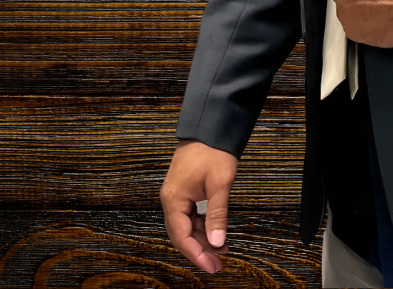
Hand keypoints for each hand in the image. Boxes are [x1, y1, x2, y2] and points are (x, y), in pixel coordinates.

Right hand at [160, 139, 237, 274]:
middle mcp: (171, 199)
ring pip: (186, 225)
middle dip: (199, 250)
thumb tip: (217, 242)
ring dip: (202, 238)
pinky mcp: (184, 189)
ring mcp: (177, 194)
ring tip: (221, 250)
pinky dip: (202, 225)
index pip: (181, 237)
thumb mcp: (219, 184)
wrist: (211, 126)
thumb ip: (217, 214)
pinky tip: (214, 232)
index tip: (211, 266)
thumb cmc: (213, 150)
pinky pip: (190, 215)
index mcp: (174, 199)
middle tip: (217, 263)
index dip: (196, 254)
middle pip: (182, 234)